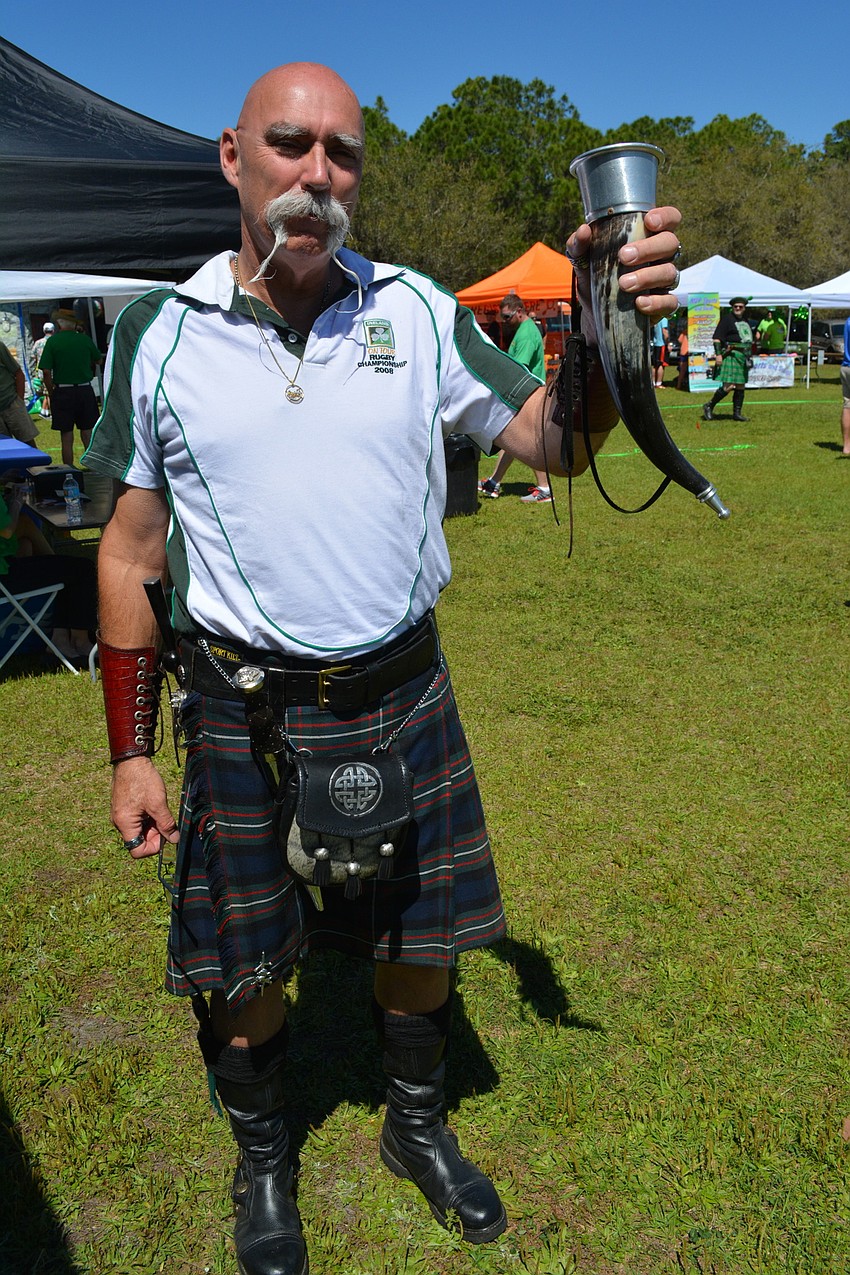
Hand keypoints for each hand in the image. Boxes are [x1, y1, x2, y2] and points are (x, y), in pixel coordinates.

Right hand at [111, 756, 178, 858]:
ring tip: (161, 810)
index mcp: (124, 824)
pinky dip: (148, 817)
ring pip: (140, 830)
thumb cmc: (142, 780)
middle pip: (139, 840)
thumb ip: (166, 824)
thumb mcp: (158, 803)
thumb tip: (173, 839)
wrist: (131, 759)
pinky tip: (156, 806)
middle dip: (155, 835)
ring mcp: (122, 814)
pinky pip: (137, 820)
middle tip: (167, 822)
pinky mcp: (125, 807)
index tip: (165, 837)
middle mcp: (120, 822)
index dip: (153, 848)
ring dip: (153, 825)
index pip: (137, 850)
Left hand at [566, 206, 682, 318]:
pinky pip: (670, 301)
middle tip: (623, 257)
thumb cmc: (596, 276)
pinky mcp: (663, 303)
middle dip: (649, 248)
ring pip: (670, 272)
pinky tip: (639, 303)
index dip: (665, 216)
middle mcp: (661, 255)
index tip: (648, 221)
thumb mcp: (583, 259)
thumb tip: (583, 231)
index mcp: (648, 236)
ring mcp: (664, 279)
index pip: (670, 218)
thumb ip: (579, 244)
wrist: (594, 312)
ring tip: (624, 284)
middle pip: (670, 243)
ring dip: (647, 277)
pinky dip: (656, 302)